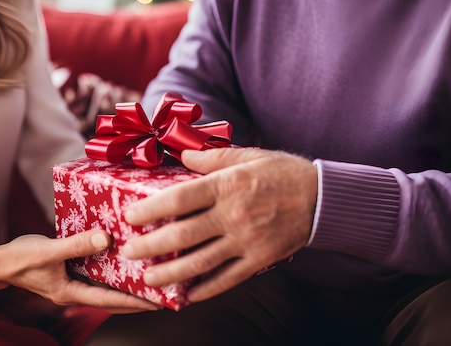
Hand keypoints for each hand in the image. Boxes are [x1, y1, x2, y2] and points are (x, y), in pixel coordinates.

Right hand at [1, 230, 159, 312]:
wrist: (1, 262)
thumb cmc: (21, 259)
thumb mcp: (49, 251)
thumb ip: (77, 245)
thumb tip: (105, 239)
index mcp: (71, 292)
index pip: (110, 301)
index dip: (135, 302)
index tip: (156, 301)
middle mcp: (76, 290)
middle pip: (112, 298)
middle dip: (137, 297)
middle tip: (161, 291)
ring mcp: (74, 281)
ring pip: (106, 285)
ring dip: (125, 282)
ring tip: (148, 275)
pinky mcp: (71, 271)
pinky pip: (96, 272)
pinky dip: (110, 268)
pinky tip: (121, 257)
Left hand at [121, 147, 317, 302]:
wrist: (322, 198)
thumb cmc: (280, 173)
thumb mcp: (246, 155)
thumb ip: (211, 158)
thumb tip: (183, 156)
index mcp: (226, 186)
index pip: (179, 199)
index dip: (150, 209)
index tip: (130, 216)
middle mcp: (233, 215)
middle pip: (182, 235)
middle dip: (150, 246)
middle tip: (128, 251)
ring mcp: (246, 241)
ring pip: (200, 263)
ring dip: (170, 273)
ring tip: (148, 279)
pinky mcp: (259, 260)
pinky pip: (228, 279)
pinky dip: (205, 289)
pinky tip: (187, 295)